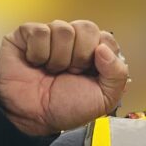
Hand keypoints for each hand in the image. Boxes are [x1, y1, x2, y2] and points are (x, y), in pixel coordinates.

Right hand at [0, 20, 129, 136]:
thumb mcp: (103, 99)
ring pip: (63, 29)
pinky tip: (36, 64)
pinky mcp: (28, 34)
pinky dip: (39, 54)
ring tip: (52, 71)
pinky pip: (40, 32)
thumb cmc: (65, 108)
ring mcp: (51, 36)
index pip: (106, 38)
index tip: (90, 73)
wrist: (33, 117)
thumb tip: (105, 48)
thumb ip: (117, 75)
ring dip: (59, 58)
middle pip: (87, 28)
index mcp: (94, 55)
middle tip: (71, 73)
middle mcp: (74, 43)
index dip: (100, 56)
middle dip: (80, 56)